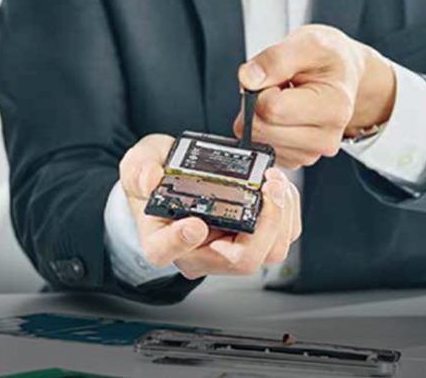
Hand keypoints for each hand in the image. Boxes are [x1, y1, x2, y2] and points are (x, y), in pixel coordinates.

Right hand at [119, 134, 301, 279]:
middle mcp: (200, 252)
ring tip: (275, 180)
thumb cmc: (155, 178)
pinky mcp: (252, 236)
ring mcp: (229, 247)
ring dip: (282, 216)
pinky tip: (279, 185)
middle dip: (264, 225)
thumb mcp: (138, 165)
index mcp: (162, 240)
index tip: (195, 223)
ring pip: (268, 252)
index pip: (168, 252)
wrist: (174, 177)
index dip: (182, 242)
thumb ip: (139, 170)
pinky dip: (288, 210)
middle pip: (239, 260)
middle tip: (268, 187)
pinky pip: (280, 235)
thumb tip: (150, 178)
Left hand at [234, 25, 396, 168]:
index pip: (271, 108)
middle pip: (260, 128)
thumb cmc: (328, 60)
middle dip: (257, 103)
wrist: (342, 75)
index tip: (277, 76)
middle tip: (278, 86)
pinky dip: (263, 129)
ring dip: (259, 116)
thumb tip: (248, 79)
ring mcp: (310, 153)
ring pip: (257, 140)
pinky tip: (282, 115)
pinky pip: (260, 148)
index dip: (262, 87)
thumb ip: (275, 59)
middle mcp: (326, 139)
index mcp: (334, 108)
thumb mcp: (308, 43)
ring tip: (283, 98)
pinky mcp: (295, 160)